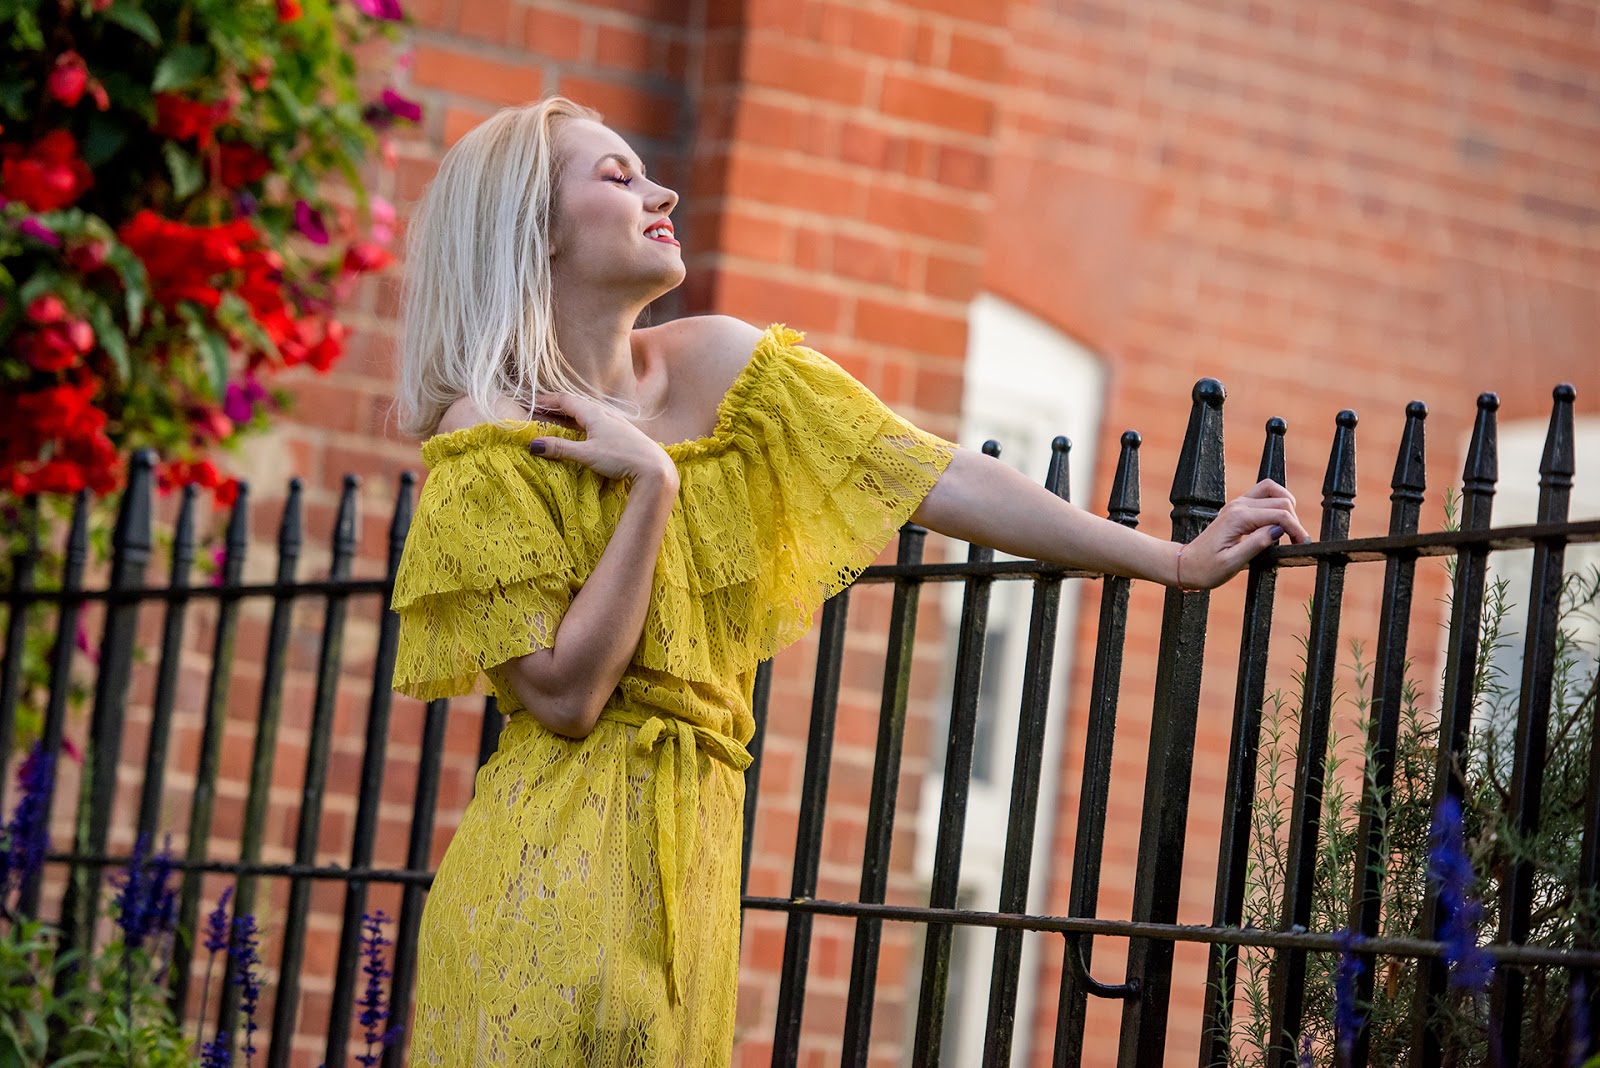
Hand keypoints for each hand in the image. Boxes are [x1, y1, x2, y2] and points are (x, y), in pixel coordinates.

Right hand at [527, 392, 677, 487]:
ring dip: (571, 414)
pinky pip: (597, 421)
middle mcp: (605, 413)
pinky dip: (583, 423)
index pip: (566, 400)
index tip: (533, 403)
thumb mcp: (587, 454)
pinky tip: (584, 432)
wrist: (654, 467)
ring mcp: (615, 422)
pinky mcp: (622, 433)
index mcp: (594, 413)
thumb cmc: (621, 457)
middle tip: (541, 411)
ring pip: (588, 412)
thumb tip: (534, 445)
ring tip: (558, 420)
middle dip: (557, 407)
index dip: (548, 400)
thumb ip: (560, 448)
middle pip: (576, 404)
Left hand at [1177, 479, 1310, 588]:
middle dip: (1294, 520)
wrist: (1186, 564)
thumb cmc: (1206, 568)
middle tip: (1298, 541)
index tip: (1301, 545)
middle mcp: (1238, 505)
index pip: (1280, 514)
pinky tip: (1279, 522)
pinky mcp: (1237, 507)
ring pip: (1272, 489)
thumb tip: (1278, 530)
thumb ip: (1256, 545)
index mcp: (1238, 518)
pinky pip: (1263, 494)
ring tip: (1290, 529)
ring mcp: (1237, 504)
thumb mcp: (1232, 563)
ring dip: (1287, 505)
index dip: (1296, 529)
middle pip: (1280, 500)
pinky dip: (1276, 503)